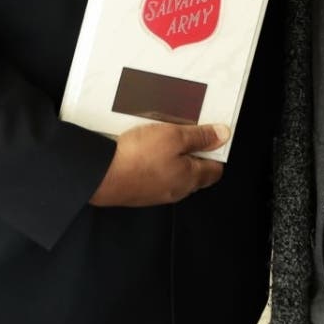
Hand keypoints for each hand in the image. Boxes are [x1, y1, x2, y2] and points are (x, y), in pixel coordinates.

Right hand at [89, 122, 229, 206]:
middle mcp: (175, 189)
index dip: (215, 152)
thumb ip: (200, 137)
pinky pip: (152, 174)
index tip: (212, 135)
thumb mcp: (174, 137)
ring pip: (172, 172)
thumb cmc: (137, 158)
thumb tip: (222, 135)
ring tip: (162, 135)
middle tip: (186, 131)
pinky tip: (143, 147)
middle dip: (193, 152)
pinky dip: (153, 161)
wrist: (101, 175)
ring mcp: (155, 192)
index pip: (214, 169)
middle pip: (194, 171)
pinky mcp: (138, 190)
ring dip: (171, 155)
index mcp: (190, 178)